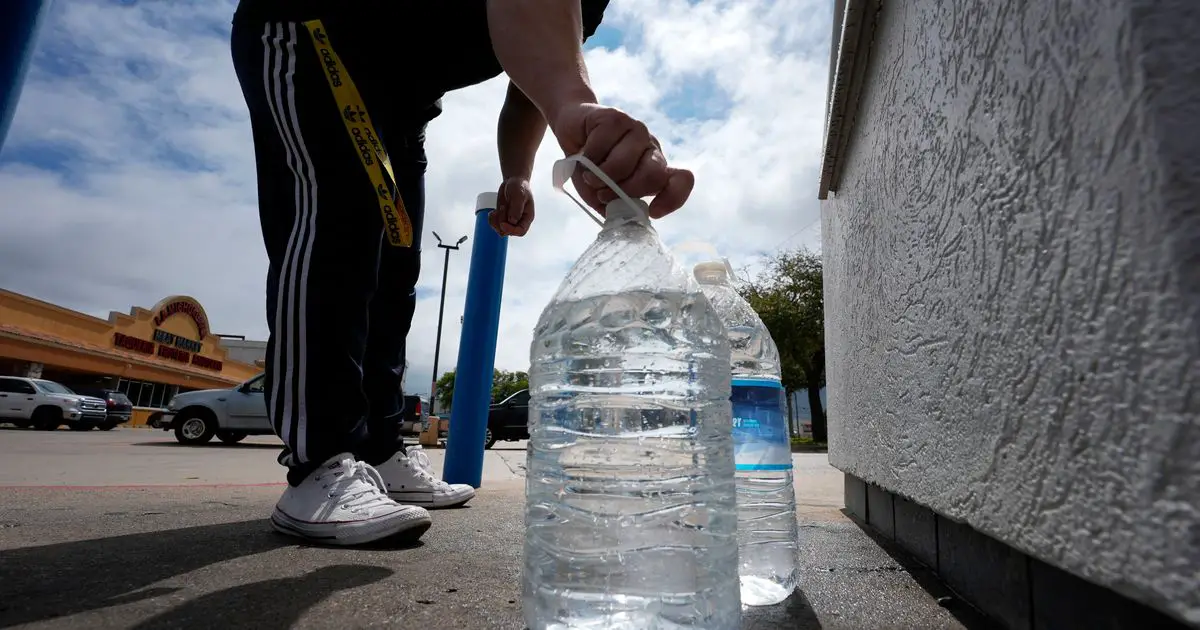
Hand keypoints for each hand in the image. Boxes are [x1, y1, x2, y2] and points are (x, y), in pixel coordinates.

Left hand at [489, 176, 534, 236]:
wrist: (513, 181)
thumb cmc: (519, 186)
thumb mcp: (519, 194)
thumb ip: (517, 208)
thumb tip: (512, 221)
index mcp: (527, 217)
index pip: (520, 231)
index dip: (511, 230)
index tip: (502, 223)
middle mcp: (519, 221)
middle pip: (508, 232)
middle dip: (502, 222)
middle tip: (502, 207)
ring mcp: (509, 220)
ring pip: (500, 230)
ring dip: (495, 221)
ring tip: (498, 209)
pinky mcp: (502, 217)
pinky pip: (495, 225)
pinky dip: (491, 220)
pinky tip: (493, 212)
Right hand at [549, 103, 694, 218]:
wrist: (571, 132)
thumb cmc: (589, 166)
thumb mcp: (601, 194)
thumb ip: (615, 206)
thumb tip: (623, 218)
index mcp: (654, 167)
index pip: (682, 179)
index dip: (673, 198)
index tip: (653, 211)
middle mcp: (650, 148)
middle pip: (653, 175)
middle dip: (625, 190)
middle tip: (603, 194)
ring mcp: (636, 130)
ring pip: (623, 163)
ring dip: (599, 176)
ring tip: (589, 175)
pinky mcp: (616, 118)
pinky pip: (601, 147)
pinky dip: (587, 157)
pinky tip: (582, 153)